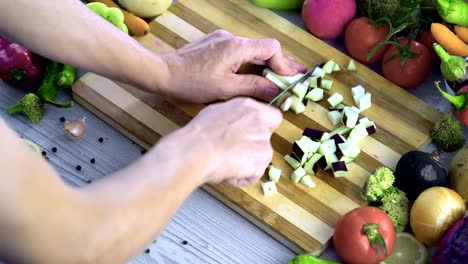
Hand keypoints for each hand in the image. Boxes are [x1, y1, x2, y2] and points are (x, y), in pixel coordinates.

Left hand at [160, 29, 305, 102]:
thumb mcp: (226, 89)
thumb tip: (277, 90)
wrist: (163, 73)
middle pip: (263, 48)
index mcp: (237, 47)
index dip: (283, 63)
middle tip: (296, 75)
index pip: (271, 48)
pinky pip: (239, 51)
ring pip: (252, 50)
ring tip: (280, 76)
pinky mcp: (214, 44)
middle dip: (280, 62)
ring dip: (266, 63)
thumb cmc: (192, 83)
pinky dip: (251, 61)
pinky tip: (255, 72)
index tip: (290, 79)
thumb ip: (254, 87)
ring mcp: (222, 39)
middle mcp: (232, 38)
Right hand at [160, 97, 281, 186]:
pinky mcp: (262, 159)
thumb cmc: (199, 133)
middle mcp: (260, 121)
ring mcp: (264, 140)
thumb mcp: (216, 111)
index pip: (274, 116)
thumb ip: (235, 115)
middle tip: (234, 152)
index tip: (252, 134)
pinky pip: (255, 172)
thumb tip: (235, 121)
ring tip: (226, 164)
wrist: (196, 150)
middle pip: (266, 138)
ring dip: (248, 162)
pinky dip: (243, 177)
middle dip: (253, 146)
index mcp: (249, 107)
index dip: (264, 127)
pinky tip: (228, 173)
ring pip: (261, 156)